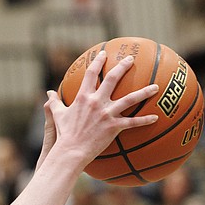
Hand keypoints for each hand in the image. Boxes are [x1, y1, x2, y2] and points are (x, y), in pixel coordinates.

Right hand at [44, 51, 158, 167]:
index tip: (104, 54)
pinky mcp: (114, 127)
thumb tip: (48, 93)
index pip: (91, 74)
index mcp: (83, 97)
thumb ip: (54, 102)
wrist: (71, 151)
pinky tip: (156, 117)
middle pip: (112, 79)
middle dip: (122, 67)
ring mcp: (107, 113)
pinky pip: (133, 122)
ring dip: (144, 92)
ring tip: (156, 86)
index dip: (98, 62)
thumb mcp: (57, 114)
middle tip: (131, 59)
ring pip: (130, 99)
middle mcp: (97, 101)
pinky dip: (145, 120)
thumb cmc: (64, 133)